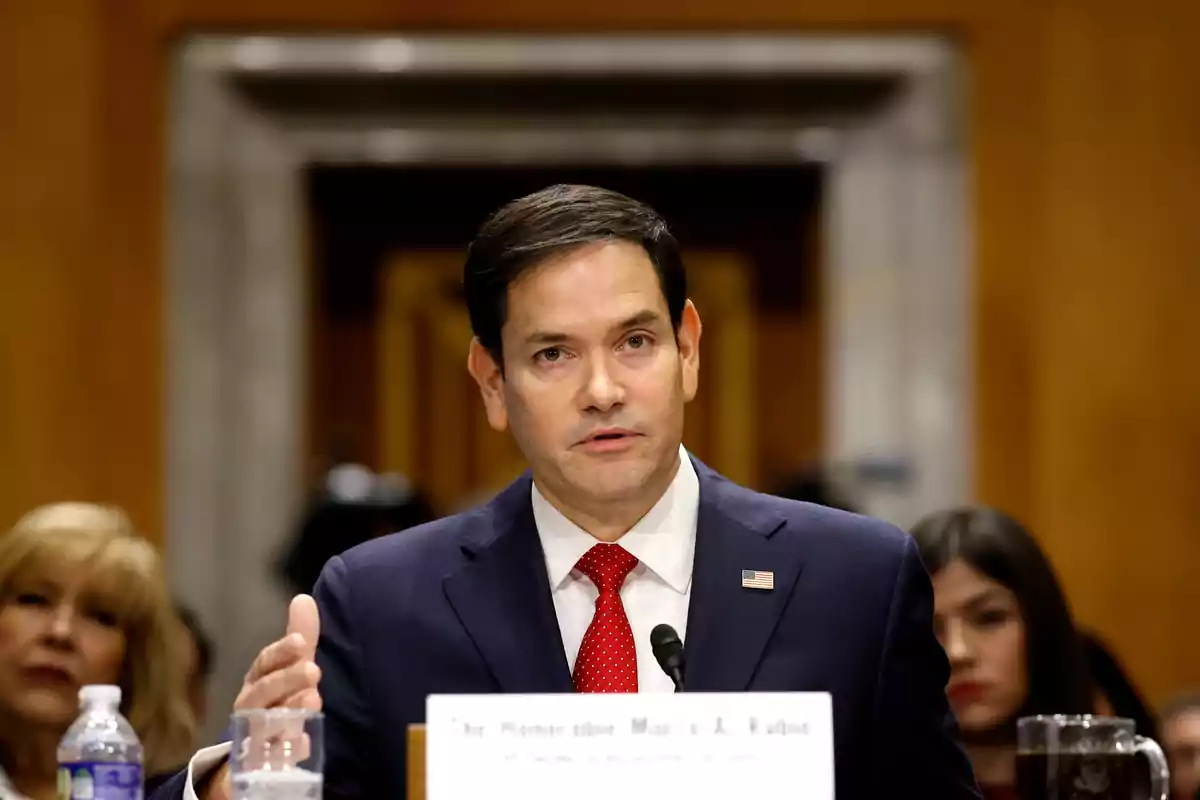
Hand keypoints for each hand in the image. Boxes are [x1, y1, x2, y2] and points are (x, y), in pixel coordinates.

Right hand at [199, 596, 320, 799]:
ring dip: (287, 712)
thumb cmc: (273, 702)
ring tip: (312, 700)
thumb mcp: (287, 670)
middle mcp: (249, 708)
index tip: (300, 641)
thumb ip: (299, 638)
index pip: (263, 664)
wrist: (249, 757)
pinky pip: (270, 760)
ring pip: (265, 724)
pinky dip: (287, 752)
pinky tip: (305, 742)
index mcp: (256, 682)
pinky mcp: (259, 765)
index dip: (280, 652)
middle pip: (262, 693)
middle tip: (312, 670)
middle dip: (285, 680)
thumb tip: (304, 598)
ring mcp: (252, 737)